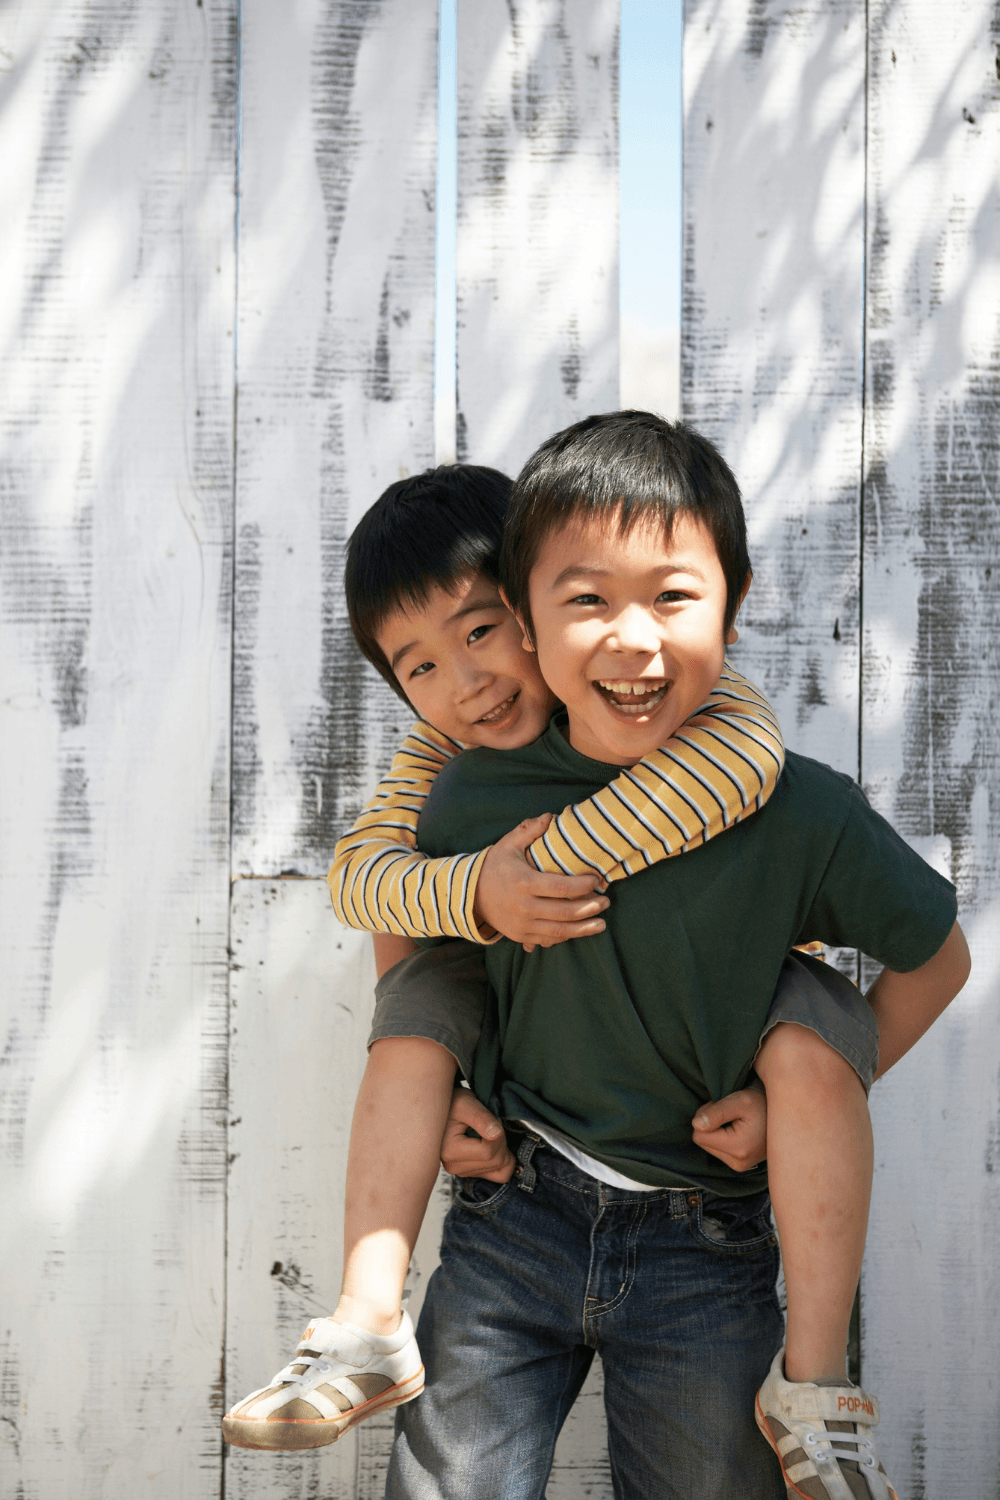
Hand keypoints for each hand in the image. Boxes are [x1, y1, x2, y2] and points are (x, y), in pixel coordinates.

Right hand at [440, 1088, 515, 1182]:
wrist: (441, 1109)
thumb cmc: (452, 1103)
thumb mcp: (465, 1103)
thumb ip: (481, 1117)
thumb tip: (496, 1135)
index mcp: (449, 1151)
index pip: (488, 1152)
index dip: (499, 1134)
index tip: (492, 1119)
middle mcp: (453, 1166)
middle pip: (496, 1162)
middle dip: (502, 1140)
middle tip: (491, 1124)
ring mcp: (460, 1172)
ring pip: (500, 1168)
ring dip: (502, 1148)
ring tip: (488, 1132)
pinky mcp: (469, 1172)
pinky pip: (498, 1175)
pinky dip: (503, 1160)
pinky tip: (494, 1145)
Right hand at [474, 814, 608, 949]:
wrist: (469, 896)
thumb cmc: (493, 867)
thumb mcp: (508, 845)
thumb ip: (528, 830)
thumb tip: (550, 816)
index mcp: (523, 882)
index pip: (560, 886)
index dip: (582, 885)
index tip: (596, 880)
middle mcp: (523, 907)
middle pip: (565, 912)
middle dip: (590, 908)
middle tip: (606, 902)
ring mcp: (522, 924)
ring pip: (560, 931)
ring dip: (584, 929)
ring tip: (601, 923)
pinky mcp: (521, 936)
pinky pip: (548, 939)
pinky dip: (566, 937)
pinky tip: (579, 930)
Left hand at [691, 1086, 766, 1172]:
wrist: (783, 1116)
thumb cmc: (761, 1104)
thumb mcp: (740, 1100)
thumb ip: (717, 1112)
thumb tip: (695, 1125)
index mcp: (738, 1148)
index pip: (699, 1136)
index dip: (705, 1117)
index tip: (722, 1108)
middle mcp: (739, 1163)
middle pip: (703, 1142)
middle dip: (710, 1125)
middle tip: (729, 1113)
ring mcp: (740, 1166)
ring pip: (709, 1146)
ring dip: (716, 1130)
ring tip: (735, 1121)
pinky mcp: (740, 1165)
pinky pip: (718, 1150)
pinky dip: (722, 1138)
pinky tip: (737, 1130)